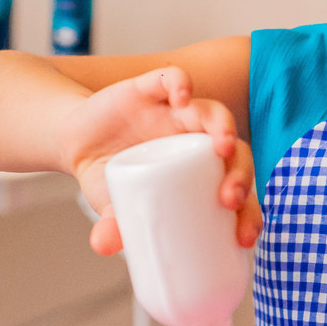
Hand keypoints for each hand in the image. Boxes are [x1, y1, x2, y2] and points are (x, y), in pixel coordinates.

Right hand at [55, 65, 260, 255]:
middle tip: (229, 200)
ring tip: (222, 148)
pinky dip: (180, 83)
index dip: (249, 211)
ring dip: (222, 128)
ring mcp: (177, 114)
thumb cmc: (109, 181)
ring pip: (213, 113)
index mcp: (201, 174)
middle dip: (241, 175)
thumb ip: (115, 227)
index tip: (244, 237)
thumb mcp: (112, 209)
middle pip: (235, 153)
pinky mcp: (151, 90)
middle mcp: (197, 142)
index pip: (238, 190)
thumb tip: (104, 246)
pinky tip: (181, 95)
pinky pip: (172, 79)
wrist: (77, 145)